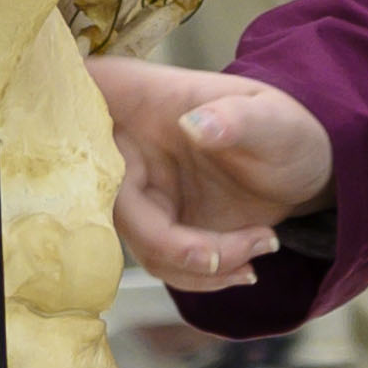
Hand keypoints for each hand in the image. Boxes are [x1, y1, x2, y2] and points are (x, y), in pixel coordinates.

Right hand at [95, 55, 334, 289]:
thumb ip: (238, 119)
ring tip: (261, 245)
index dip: (66, 119)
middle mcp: (126, 146)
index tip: (77, 137)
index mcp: (141, 98)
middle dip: (174, 243)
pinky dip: (203, 276)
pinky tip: (246, 264)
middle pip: (110, 203)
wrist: (302, 170)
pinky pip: (160, 262)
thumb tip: (195, 124)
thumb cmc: (285, 130)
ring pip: (139, 243)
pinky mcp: (154, 226)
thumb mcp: (274, 121)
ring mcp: (137, 190)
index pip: (81, 92)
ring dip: (201, 265)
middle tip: (231, 251)